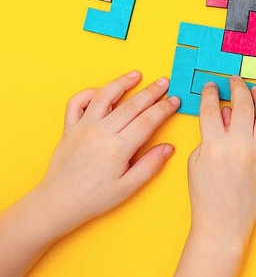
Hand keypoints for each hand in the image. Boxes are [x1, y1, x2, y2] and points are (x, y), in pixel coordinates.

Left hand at [36, 70, 179, 234]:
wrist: (59, 202)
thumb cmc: (94, 198)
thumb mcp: (129, 187)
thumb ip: (150, 164)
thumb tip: (168, 148)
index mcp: (118, 147)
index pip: (148, 120)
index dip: (164, 108)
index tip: (174, 101)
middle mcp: (101, 132)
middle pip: (132, 105)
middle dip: (151, 92)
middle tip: (164, 82)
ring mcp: (84, 127)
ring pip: (105, 96)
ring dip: (122, 83)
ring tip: (136, 74)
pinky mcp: (70, 128)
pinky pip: (77, 103)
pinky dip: (88, 93)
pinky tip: (100, 91)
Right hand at [188, 76, 255, 246]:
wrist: (224, 222)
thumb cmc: (206, 195)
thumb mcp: (197, 161)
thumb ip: (210, 133)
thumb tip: (222, 113)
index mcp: (215, 145)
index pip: (212, 107)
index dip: (210, 92)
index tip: (212, 85)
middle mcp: (240, 145)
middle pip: (243, 103)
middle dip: (238, 87)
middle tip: (234, 81)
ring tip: (255, 91)